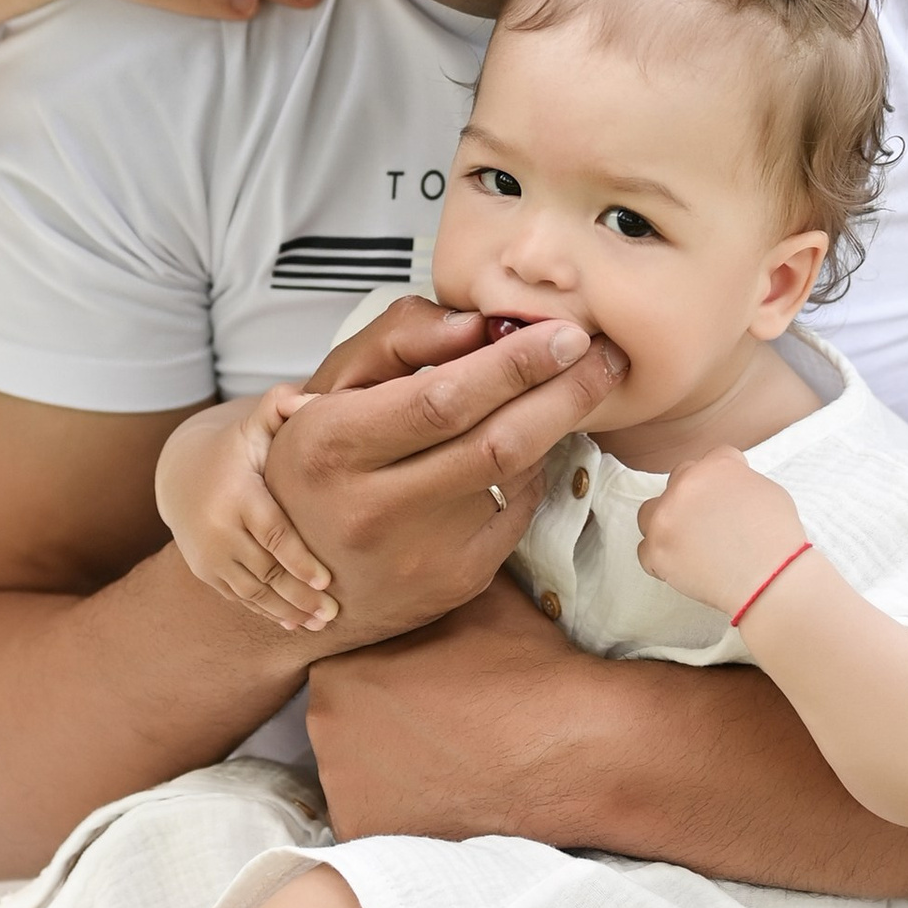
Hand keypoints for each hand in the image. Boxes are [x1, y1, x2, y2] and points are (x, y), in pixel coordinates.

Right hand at [154, 386, 337, 632]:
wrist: (181, 473)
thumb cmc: (238, 447)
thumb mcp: (255, 423)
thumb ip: (282, 406)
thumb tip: (309, 399)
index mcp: (236, 495)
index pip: (271, 533)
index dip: (298, 560)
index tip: (327, 581)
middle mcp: (217, 529)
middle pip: (265, 569)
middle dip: (300, 595)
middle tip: (335, 612)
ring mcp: (208, 555)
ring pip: (252, 591)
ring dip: (287, 611)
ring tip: (322, 623)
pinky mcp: (206, 572)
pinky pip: (239, 597)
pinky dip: (267, 612)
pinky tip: (295, 624)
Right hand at [261, 297, 629, 649]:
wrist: (304, 573)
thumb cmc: (323, 459)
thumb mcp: (335, 387)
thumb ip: (403, 341)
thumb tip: (483, 325)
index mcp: (332, 446)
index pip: (441, 401)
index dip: (513, 365)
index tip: (563, 334)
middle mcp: (371, 509)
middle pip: (493, 444)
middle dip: (562, 391)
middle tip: (602, 355)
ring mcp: (417, 556)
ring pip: (514, 477)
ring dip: (559, 424)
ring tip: (584, 384)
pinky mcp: (455, 583)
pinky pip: (519, 514)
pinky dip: (535, 471)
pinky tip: (538, 442)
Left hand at [311, 577, 593, 837]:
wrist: (576, 749)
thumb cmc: (524, 667)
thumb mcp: (472, 594)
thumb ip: (430, 578)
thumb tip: (427, 546)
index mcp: (338, 666)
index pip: (348, 662)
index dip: (389, 669)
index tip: (426, 678)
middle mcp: (323, 729)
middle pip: (347, 720)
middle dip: (382, 719)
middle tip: (439, 719)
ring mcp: (342, 790)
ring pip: (358, 771)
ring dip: (389, 767)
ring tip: (448, 759)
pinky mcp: (369, 837)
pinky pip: (375, 818)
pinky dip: (403, 812)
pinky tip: (447, 793)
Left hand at [632, 442, 806, 618]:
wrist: (770, 579)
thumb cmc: (777, 540)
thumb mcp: (767, 491)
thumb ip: (739, 481)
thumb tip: (727, 488)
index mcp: (716, 466)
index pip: (712, 459)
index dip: (721, 480)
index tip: (726, 497)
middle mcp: (686, 484)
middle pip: (678, 481)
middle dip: (692, 500)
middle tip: (708, 524)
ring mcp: (666, 517)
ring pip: (650, 513)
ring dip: (666, 524)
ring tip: (688, 544)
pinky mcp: (656, 549)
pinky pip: (646, 551)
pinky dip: (662, 559)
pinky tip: (684, 565)